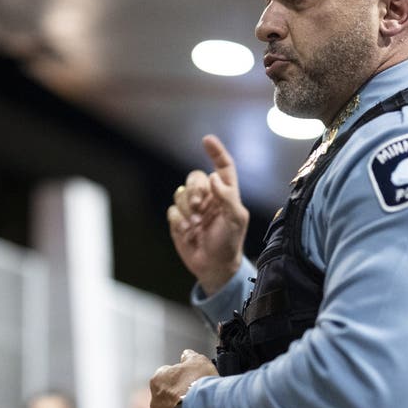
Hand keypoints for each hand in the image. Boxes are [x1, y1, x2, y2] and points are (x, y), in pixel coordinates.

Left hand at [150, 350, 217, 407]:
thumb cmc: (199, 386)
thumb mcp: (199, 362)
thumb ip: (191, 357)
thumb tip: (186, 355)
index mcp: (158, 381)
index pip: (167, 375)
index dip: (181, 377)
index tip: (193, 379)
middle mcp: (154, 402)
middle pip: (168, 398)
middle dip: (181, 397)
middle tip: (199, 398)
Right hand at [167, 135, 250, 294]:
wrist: (214, 266)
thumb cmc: (229, 243)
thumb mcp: (236, 220)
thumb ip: (227, 197)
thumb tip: (213, 177)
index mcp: (226, 194)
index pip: (222, 167)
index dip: (216, 152)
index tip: (207, 140)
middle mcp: (208, 197)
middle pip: (194, 177)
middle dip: (194, 190)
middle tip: (198, 207)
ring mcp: (192, 208)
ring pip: (180, 193)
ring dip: (186, 209)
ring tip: (195, 225)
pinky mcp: (179, 220)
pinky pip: (172, 210)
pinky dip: (178, 220)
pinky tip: (187, 232)